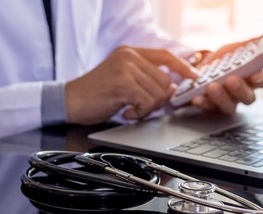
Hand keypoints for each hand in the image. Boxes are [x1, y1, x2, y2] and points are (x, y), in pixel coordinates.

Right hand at [65, 46, 196, 123]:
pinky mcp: (122, 83)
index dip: (182, 67)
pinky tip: (125, 112)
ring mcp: (125, 67)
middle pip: (165, 80)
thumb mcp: (123, 81)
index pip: (165, 56)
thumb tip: (172, 89)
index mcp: (130, 52)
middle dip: (158, 100)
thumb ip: (146, 80)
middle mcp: (129, 56)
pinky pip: (147, 102)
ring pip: (158, 92)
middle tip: (141, 108)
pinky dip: (139, 113)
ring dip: (147, 108)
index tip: (193, 76)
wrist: (69, 101)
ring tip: (130, 109)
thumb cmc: (96, 94)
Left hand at [190, 41, 262, 113]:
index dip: (260, 79)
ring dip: (220, 97)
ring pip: (229, 106)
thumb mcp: (237, 48)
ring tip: (212, 87)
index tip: (256, 75)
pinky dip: (202, 103)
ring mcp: (228, 102)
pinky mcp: (212, 107)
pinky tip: (196, 98)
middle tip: (231, 80)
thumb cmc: (226, 58)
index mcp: (253, 78)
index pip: (262, 81)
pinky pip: (208, 108)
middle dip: (239, 89)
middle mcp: (243, 94)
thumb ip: (253, 44)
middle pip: (247, 97)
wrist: (204, 67)